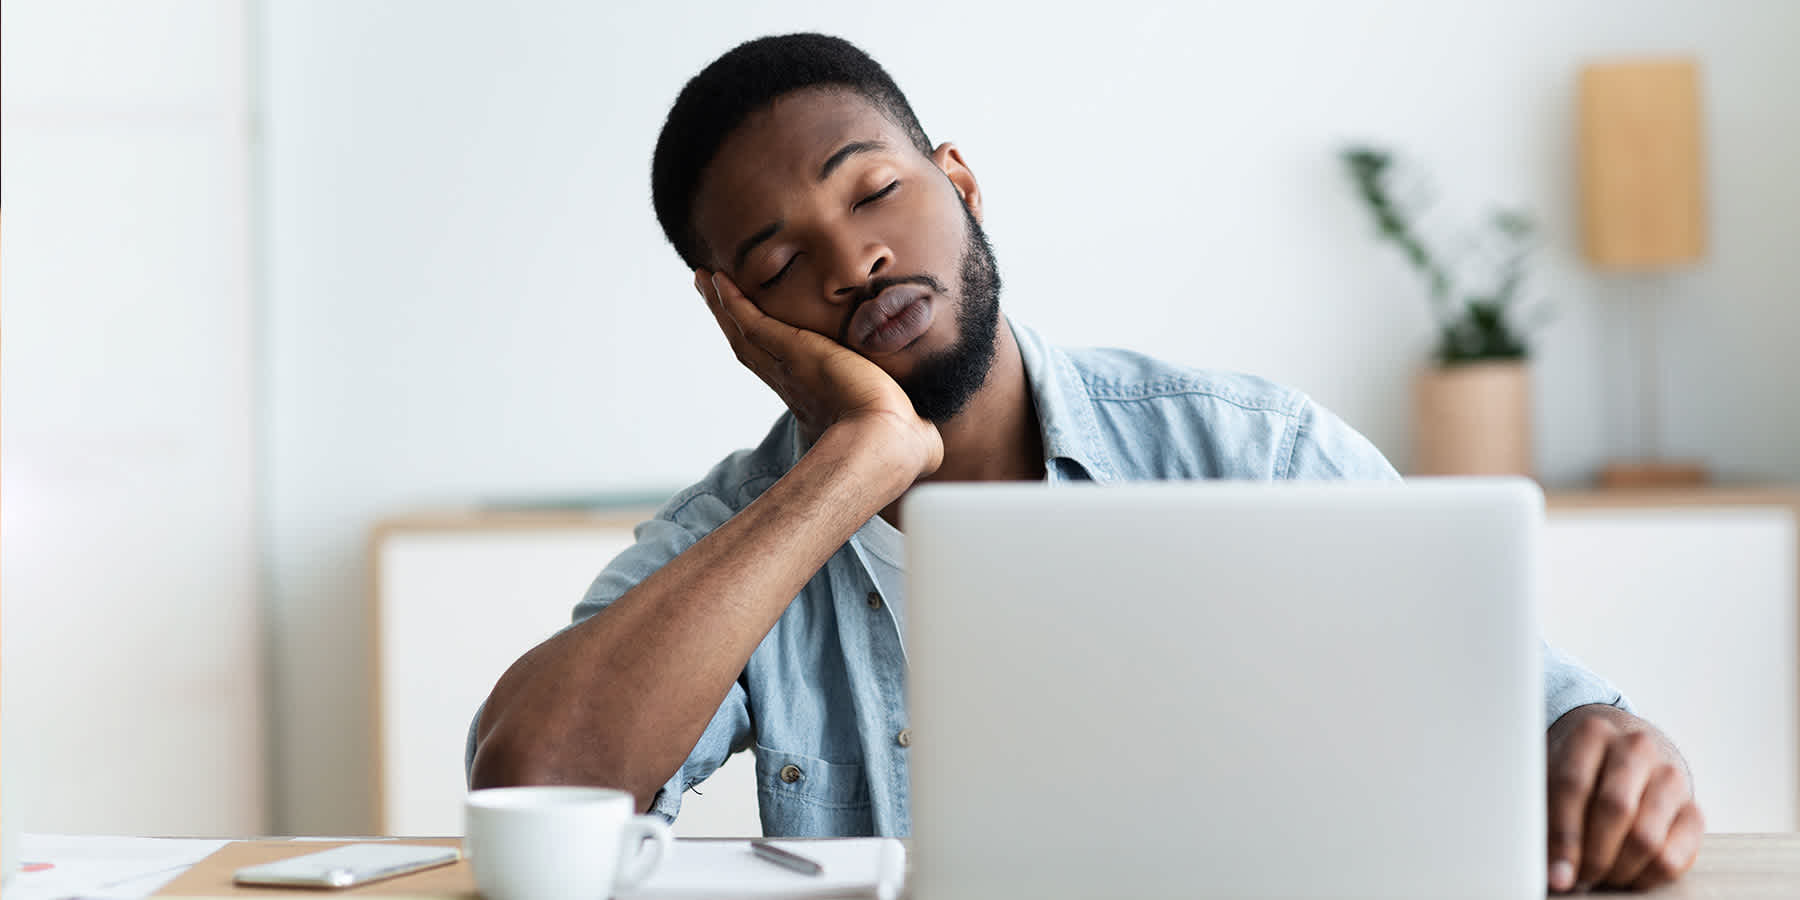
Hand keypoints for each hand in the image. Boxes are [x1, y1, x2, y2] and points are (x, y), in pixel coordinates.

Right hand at [696, 270, 941, 477]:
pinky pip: (751, 320)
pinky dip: (731, 300)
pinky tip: (718, 279)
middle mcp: (793, 384)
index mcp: (816, 400)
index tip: (756, 333)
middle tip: (712, 294)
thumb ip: (913, 428)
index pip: (783, 367)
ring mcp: (787, 368)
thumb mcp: (906, 430)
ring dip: (722, 305)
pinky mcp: (790, 351)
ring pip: (744, 331)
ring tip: (705, 279)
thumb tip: (932, 439)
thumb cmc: (902, 448)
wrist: (886, 443)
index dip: (766, 348)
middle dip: (730, 320)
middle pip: (750, 345)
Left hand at [1546, 705, 1702, 892]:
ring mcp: (1670, 777)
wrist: (1626, 755)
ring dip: (1618, 871)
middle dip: (1593, 856)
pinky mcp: (1693, 810)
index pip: (1573, 785)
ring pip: (1646, 838)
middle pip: (1615, 809)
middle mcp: (1637, 747)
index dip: (1563, 835)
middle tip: (1578, 879)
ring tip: (1598, 878)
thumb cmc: (1579, 774)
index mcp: (1593, 733)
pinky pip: (1673, 858)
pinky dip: (1645, 878)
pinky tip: (1625, 877)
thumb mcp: (1552, 776)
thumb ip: (1543, 811)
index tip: (1555, 873)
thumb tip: (1548, 868)